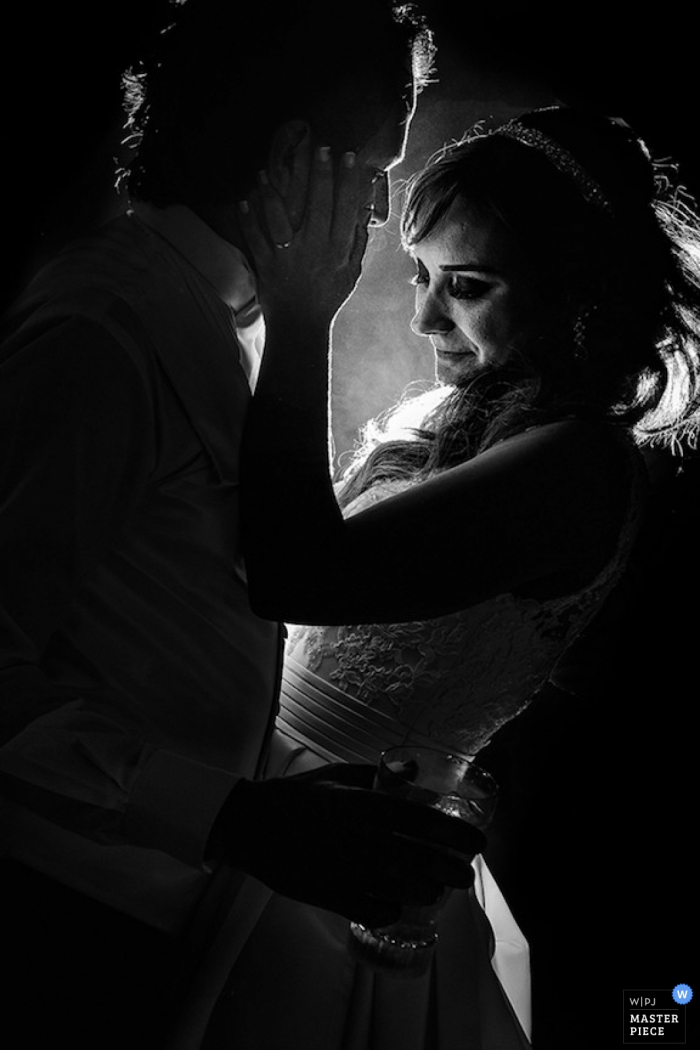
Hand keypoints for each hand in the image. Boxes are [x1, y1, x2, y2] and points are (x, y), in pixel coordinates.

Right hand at [210, 763, 484, 927]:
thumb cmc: (297, 796)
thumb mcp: (337, 774)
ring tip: (434, 889)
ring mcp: (348, 871)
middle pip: (422, 861)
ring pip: (404, 890)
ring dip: (425, 891)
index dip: (456, 834)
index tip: (477, 843)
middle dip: (451, 870)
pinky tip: (395, 903)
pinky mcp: (332, 896)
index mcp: (364, 805)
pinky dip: (390, 908)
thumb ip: (376, 773)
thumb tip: (412, 771)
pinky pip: (374, 909)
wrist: (251, 825)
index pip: (424, 822)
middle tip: (465, 875)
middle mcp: (362, 839)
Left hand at [238, 145, 372, 323]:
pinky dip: (247, 221)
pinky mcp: (267, 266)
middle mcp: (316, 251)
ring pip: (281, 218)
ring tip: (268, 171)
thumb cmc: (327, 298)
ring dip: (273, 193)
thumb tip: (364, 213)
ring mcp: (290, 258)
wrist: (301, 327)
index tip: (348, 157)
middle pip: (318, 206)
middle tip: (319, 147)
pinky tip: (243, 201)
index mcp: (338, 251)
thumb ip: (358, 243)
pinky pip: (256, 239)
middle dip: (319, 174)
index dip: (347, 181)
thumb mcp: (351, 273)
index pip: (346, 210)